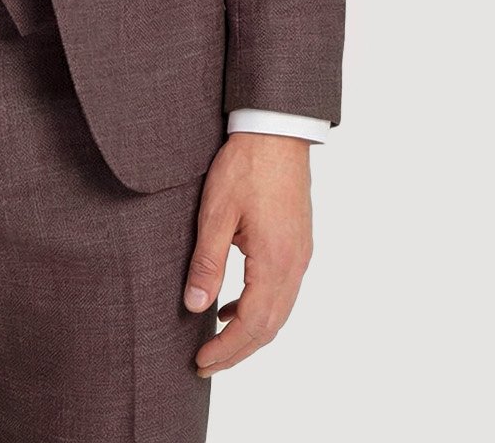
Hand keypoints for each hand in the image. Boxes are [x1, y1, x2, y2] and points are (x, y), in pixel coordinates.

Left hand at [183, 132, 313, 377]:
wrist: (276, 131)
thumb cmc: (246, 165)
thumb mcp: (216, 211)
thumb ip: (207, 261)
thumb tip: (194, 305)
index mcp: (275, 260)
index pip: (252, 324)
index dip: (227, 349)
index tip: (201, 362)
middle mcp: (294, 264)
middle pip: (269, 327)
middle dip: (238, 351)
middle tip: (206, 363)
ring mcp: (300, 254)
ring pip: (279, 312)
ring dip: (250, 332)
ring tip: (216, 341)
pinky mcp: (298, 243)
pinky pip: (282, 291)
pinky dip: (259, 308)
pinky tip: (233, 304)